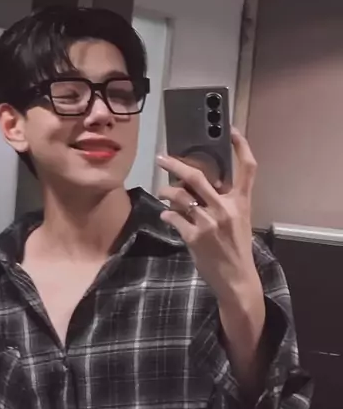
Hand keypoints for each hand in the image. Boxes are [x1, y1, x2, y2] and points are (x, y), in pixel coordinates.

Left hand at [157, 128, 260, 305]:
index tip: (232, 130)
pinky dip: (167, 215)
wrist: (235, 277)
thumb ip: (224, 202)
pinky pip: (172, 218)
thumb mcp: (239, 221)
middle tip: (161, 158)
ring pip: (178, 196)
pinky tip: (167, 216)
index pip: (247, 168)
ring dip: (166, 192)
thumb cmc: (236, 248)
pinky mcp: (193, 236)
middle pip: (197, 176)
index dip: (242, 146)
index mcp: (241, 202)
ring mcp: (208, 222)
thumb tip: (199, 186)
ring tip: (162, 193)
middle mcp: (225, 208)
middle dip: (175, 165)